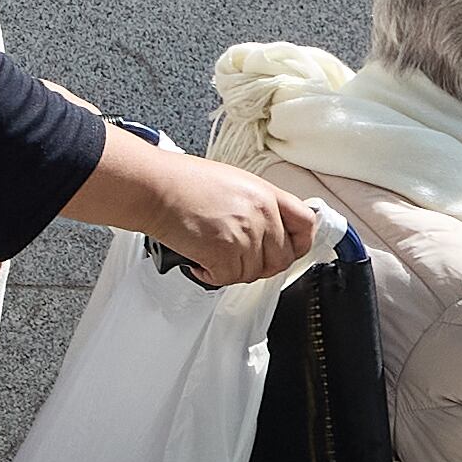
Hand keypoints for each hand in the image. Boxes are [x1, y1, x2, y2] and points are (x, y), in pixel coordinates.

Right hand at [146, 147, 313, 285]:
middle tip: (240, 258)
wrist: (156, 188)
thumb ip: (257, 206)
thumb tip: (269, 229)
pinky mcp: (224, 253)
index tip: (291, 249)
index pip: (305, 223)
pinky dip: (211, 276)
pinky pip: (227, 279)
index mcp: (266, 194)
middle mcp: (260, 215)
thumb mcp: (234, 183)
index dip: (300, 243)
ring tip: (212, 253)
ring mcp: (244, 235)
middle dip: (261, 265)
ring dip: (232, 270)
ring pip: (253, 273)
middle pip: (282, 258)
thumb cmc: (183, 181)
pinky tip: (200, 260)